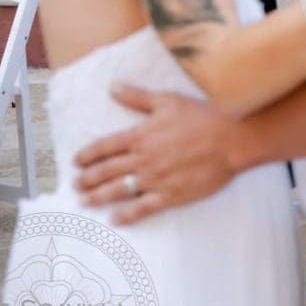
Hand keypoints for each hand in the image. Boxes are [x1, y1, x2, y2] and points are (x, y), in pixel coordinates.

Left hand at [74, 87, 238, 223]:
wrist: (231, 139)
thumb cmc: (202, 116)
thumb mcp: (168, 100)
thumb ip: (137, 97)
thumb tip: (112, 87)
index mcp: (141, 135)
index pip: (105, 146)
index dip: (88, 154)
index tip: (76, 161)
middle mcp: (144, 158)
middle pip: (107, 170)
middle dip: (88, 178)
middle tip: (75, 185)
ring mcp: (156, 179)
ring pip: (119, 190)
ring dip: (99, 196)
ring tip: (85, 201)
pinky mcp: (171, 194)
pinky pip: (143, 208)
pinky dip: (127, 215)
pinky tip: (114, 219)